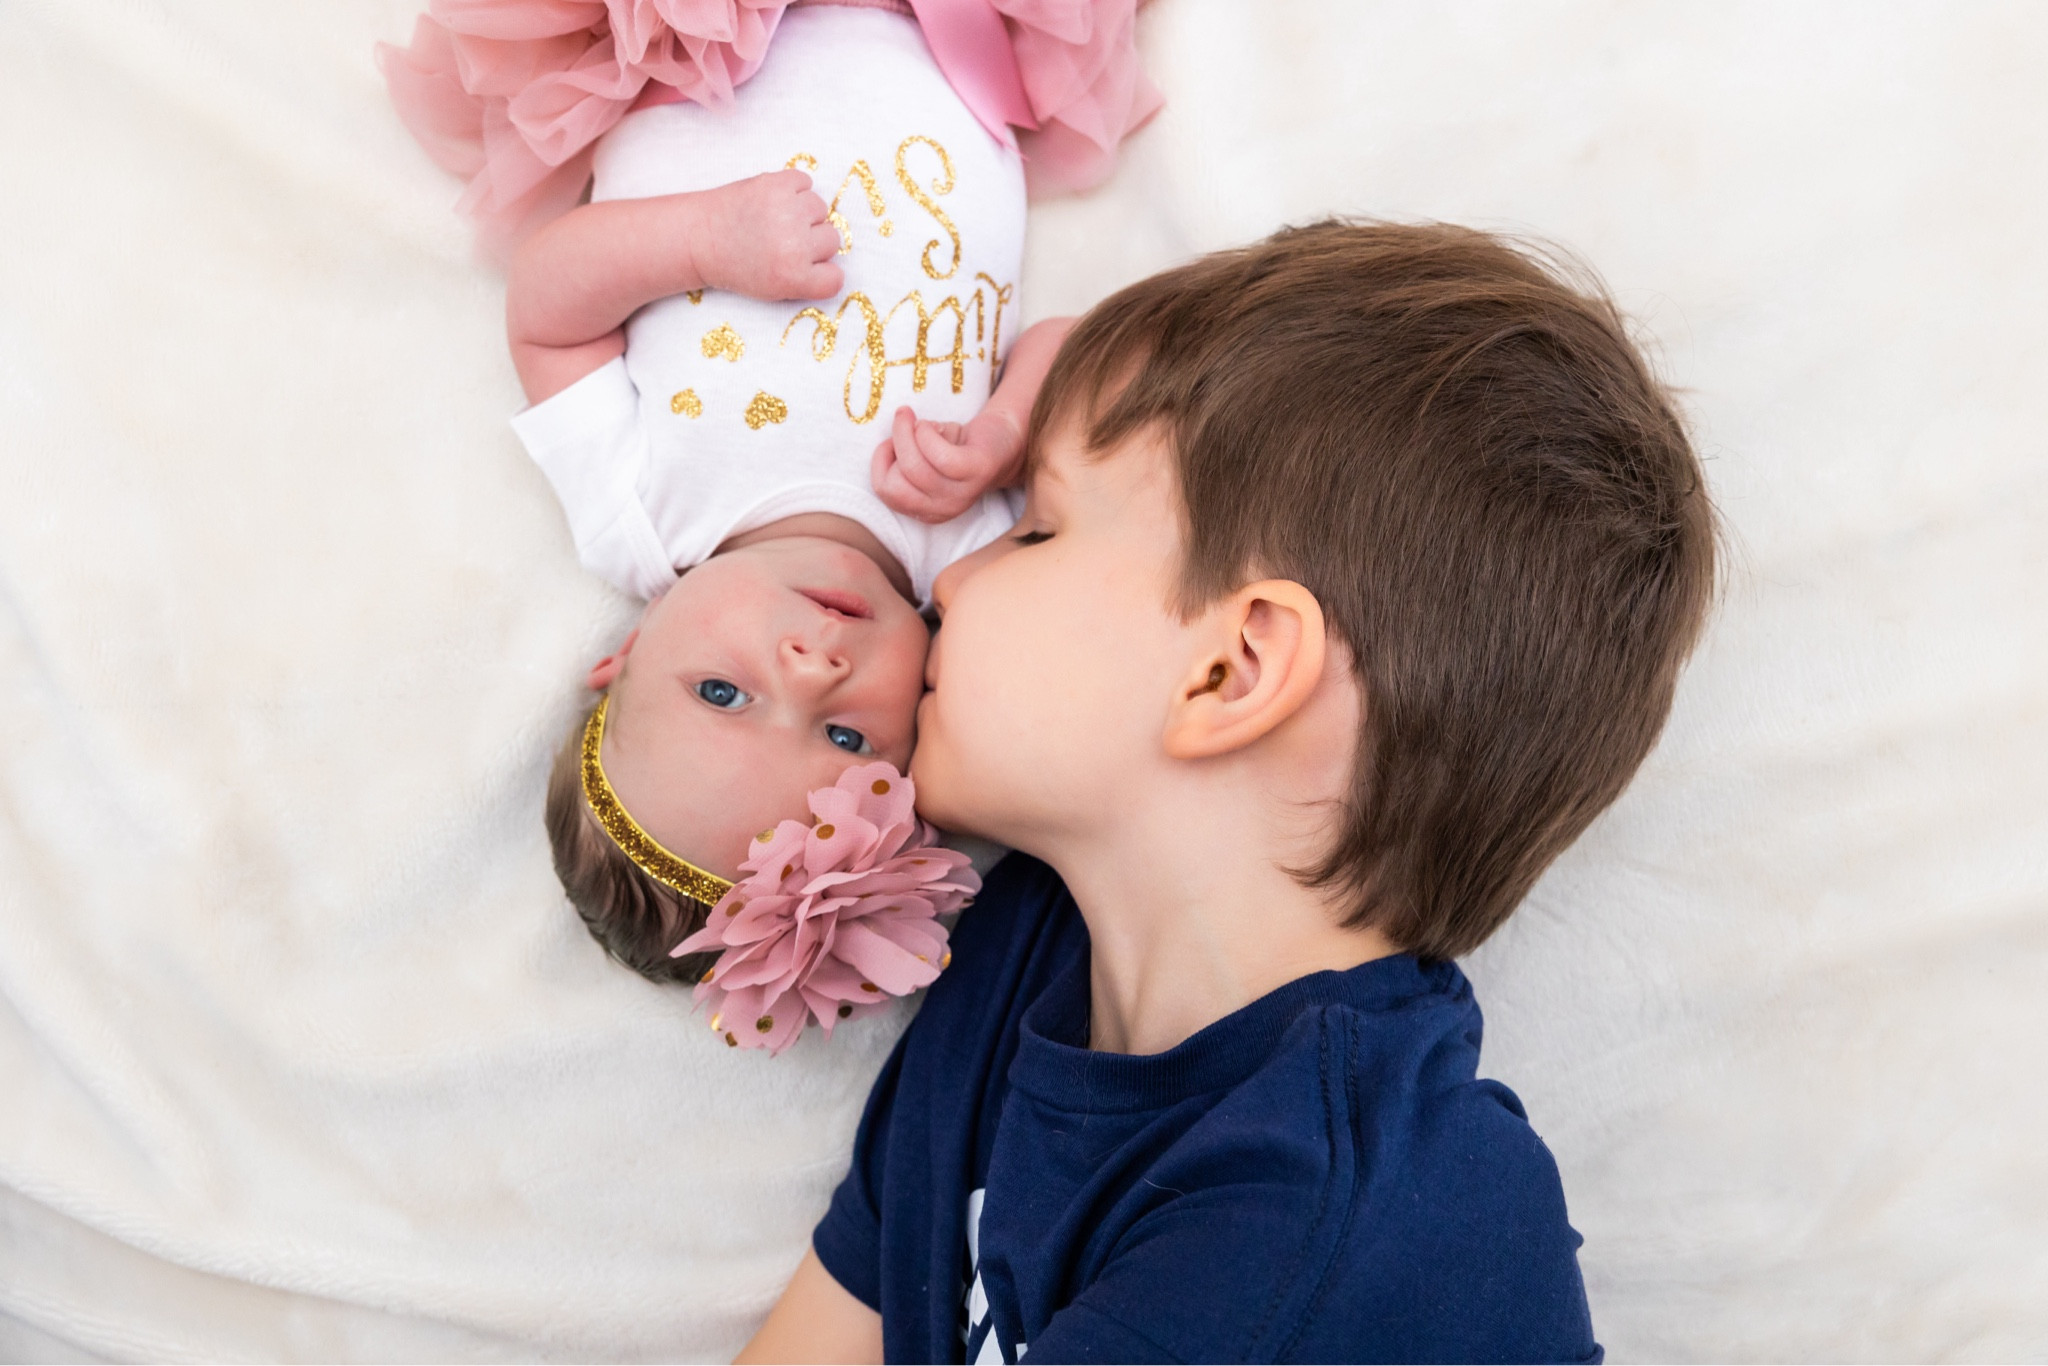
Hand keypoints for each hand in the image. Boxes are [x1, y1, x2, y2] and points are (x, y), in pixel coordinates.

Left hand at [692, 169, 844, 300]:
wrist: (700, 238)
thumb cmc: (739, 265)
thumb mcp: (775, 289)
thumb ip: (808, 276)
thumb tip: (836, 251)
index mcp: (794, 277)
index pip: (836, 277)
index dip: (821, 271)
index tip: (803, 268)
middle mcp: (794, 245)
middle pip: (832, 240)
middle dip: (812, 241)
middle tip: (783, 242)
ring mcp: (787, 211)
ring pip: (821, 208)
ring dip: (805, 212)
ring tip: (777, 219)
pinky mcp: (775, 183)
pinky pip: (805, 181)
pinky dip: (794, 188)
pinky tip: (774, 201)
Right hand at [871, 404, 1023, 523]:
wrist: (1004, 438)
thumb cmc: (957, 446)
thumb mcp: (923, 457)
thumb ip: (902, 457)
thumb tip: (889, 444)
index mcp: (927, 510)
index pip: (886, 492)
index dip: (881, 462)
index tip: (890, 442)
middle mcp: (944, 509)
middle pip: (896, 484)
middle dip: (894, 446)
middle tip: (903, 422)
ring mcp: (962, 494)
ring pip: (915, 468)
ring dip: (908, 433)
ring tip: (917, 420)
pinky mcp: (976, 471)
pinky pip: (940, 456)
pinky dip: (928, 433)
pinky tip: (934, 425)